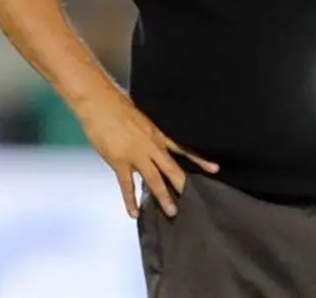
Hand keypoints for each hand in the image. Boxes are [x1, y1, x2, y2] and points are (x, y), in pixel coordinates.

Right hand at [77, 91, 218, 218]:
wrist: (100, 103)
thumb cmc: (119, 106)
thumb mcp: (143, 119)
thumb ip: (150, 134)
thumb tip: (156, 144)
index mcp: (158, 134)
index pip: (184, 149)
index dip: (199, 159)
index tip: (214, 169)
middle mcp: (151, 146)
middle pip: (172, 169)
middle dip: (183, 185)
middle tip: (194, 201)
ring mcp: (136, 155)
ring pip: (154, 180)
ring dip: (163, 197)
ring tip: (172, 212)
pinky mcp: (120, 161)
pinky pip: (127, 185)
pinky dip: (130, 201)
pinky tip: (135, 213)